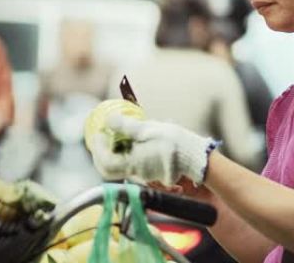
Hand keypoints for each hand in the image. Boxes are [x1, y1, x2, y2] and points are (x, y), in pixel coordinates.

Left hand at [90, 114, 218, 185]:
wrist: (196, 157)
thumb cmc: (174, 142)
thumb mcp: (149, 129)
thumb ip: (126, 126)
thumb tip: (108, 120)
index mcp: (132, 164)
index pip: (105, 162)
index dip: (97, 149)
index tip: (97, 133)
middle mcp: (136, 173)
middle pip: (108, 169)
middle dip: (101, 154)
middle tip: (100, 137)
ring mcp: (143, 174)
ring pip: (119, 167)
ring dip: (113, 153)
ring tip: (115, 135)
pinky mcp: (151, 172)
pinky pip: (131, 164)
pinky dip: (125, 154)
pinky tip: (131, 141)